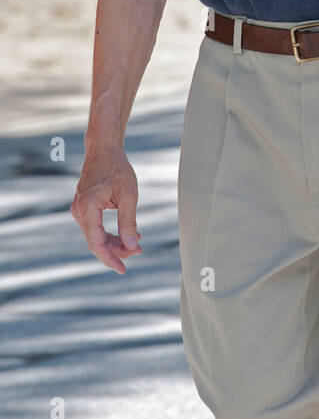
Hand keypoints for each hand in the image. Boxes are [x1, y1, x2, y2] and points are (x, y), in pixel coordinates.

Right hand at [71, 148, 141, 273]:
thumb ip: (128, 222)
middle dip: (117, 250)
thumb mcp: (128, 196)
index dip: (110, 258)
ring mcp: (79, 209)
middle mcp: (79, 211)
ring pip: (96, 236)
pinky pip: (95, 227)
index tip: (123, 269)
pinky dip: (110, 233)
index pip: (96, 242)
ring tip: (137, 242)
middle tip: (139, 250)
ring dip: (115, 242)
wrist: (104, 150)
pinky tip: (127, 234)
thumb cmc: (117, 168)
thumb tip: (131, 247)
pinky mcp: (84, 208)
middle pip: (96, 242)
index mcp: (88, 208)